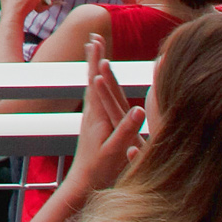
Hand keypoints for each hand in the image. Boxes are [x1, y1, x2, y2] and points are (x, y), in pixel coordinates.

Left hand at [67, 34, 147, 187]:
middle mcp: (91, 114)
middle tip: (93, 36)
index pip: (98, 83)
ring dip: (93, 68)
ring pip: (91, 87)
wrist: (83, 184)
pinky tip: (98, 85)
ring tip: (94, 53)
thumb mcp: (116, 151)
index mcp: (98, 116)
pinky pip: (93, 98)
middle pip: (92, 79)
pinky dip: (95, 84)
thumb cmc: (100, 170)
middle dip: (93, 57)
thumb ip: (126, 130)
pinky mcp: (92, 126)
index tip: (98, 41)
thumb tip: (137, 109)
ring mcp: (90, 119)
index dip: (98, 62)